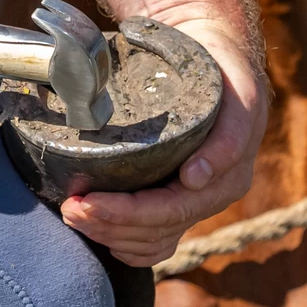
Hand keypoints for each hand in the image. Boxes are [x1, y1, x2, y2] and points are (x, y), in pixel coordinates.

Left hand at [59, 22, 267, 266]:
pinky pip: (158, 243)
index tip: (95, 201)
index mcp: (233, 153)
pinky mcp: (183, 206)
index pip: (181, 201)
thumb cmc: (216, 63)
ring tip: (74, 214)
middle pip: (167, 220)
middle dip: (115, 219)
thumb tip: (193, 180)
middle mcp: (222, 185)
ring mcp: (203, 199)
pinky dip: (125, 245)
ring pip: (159, 238)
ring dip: (112, 233)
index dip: (137, 208)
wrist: (219, 62)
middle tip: (72, 205)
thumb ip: (226, 124)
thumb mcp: (227, 74)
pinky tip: (97, 231)